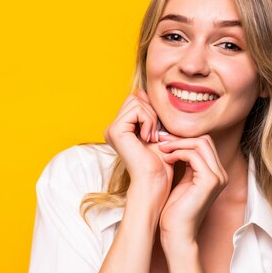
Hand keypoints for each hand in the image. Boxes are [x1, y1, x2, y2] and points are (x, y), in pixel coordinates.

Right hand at [103, 89, 173, 207]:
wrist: (156, 181)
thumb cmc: (160, 162)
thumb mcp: (156, 131)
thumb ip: (148, 112)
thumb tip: (141, 91)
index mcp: (120, 129)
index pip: (136, 101)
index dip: (150, 111)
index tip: (158, 132)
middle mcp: (112, 129)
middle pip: (134, 98)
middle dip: (151, 113)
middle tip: (156, 134)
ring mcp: (111, 130)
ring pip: (136, 102)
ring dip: (151, 118)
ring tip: (153, 138)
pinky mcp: (115, 131)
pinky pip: (137, 110)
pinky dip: (149, 121)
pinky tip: (149, 139)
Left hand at [156, 133, 227, 247]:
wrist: (176, 232)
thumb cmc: (175, 210)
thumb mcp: (182, 181)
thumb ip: (185, 164)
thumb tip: (175, 144)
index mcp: (215, 174)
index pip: (204, 144)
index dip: (183, 139)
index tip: (164, 140)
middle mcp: (220, 174)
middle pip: (205, 140)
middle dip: (180, 138)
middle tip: (161, 140)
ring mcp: (217, 177)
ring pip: (200, 143)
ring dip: (177, 144)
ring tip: (161, 149)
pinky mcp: (209, 181)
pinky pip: (193, 155)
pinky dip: (178, 153)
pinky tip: (165, 158)